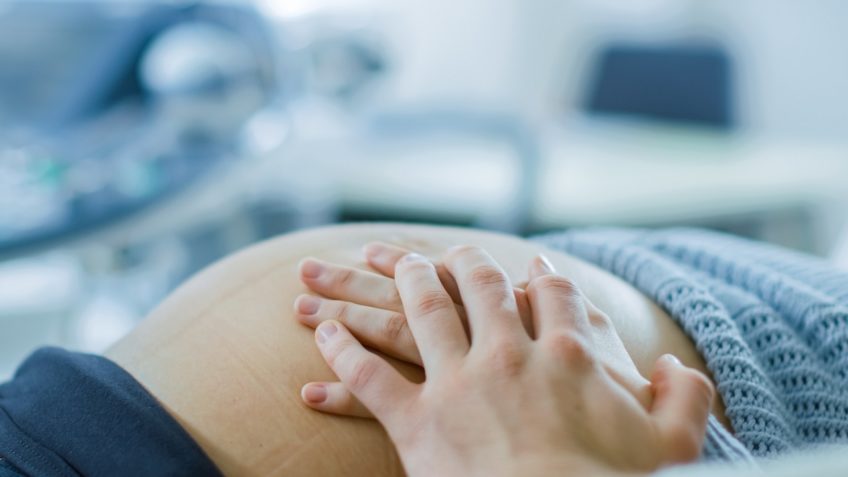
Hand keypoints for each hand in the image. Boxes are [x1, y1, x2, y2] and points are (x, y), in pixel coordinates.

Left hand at [298, 246, 713, 475]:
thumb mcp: (672, 445)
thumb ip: (683, 399)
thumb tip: (677, 369)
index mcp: (566, 353)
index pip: (552, 294)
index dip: (540, 276)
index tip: (530, 265)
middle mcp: (506, 355)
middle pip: (475, 288)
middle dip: (457, 263)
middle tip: (442, 250)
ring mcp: (457, 385)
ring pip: (417, 314)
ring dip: (391, 282)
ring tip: (372, 260)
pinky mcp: (417, 424)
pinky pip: (370, 379)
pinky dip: (342, 354)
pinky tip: (323, 334)